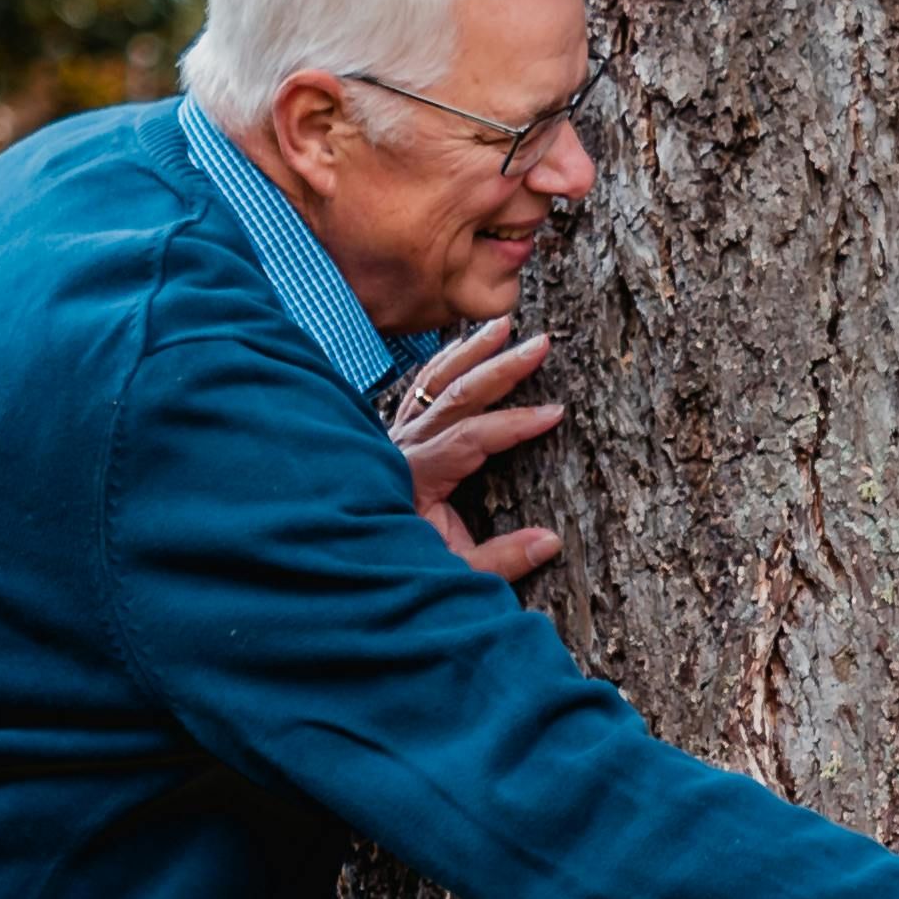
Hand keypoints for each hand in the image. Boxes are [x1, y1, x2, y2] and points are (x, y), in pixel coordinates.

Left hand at [393, 329, 567, 585]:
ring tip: (504, 323)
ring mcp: (396, 436)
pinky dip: (442, 363)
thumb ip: (502, 560)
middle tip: (540, 345)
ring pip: (435, 381)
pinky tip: (462, 345)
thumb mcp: (455, 574)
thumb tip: (550, 541)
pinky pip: (419, 388)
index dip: (515, 423)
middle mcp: (404, 447)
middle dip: (502, 367)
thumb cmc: (398, 568)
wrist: (343, 560)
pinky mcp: (394, 436)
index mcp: (419, 475)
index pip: (474, 437)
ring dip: (472, 351)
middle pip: (457, 395)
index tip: (555, 413)